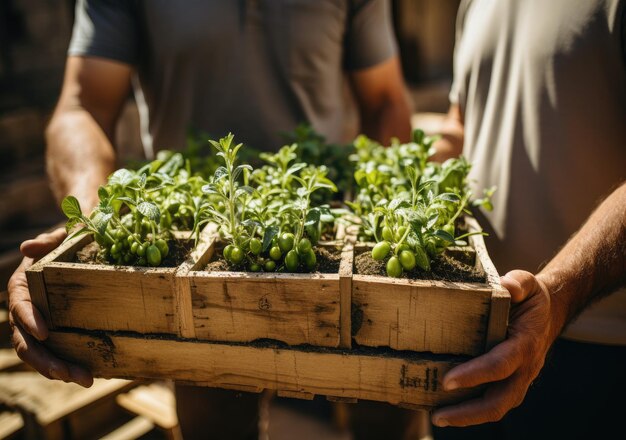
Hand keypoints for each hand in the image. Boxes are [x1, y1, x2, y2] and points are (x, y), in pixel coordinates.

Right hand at [8, 228, 92, 386]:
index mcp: (23, 288)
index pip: (21, 308)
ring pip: (41, 355)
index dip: (29, 321)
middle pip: (26, 342)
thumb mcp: (60, 237)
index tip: (45, 333)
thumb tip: (27, 247)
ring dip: (60, 370)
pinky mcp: (58, 334)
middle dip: (45, 360)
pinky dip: (70, 367)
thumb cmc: (69, 242)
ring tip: (85, 379)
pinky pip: (58, 354)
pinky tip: (90, 375)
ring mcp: (40, 326)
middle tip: (67, 373)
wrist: (84, 250)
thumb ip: (47, 240)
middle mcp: (28, 311)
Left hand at [431, 270, 553, 426]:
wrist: (548, 314)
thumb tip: (505, 286)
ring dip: (466, 417)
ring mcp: (518, 380)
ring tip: (437, 417)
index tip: (447, 380)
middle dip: (468, 412)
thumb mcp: (528, 284)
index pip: (500, 364)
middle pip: (498, 400)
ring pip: (496, 408)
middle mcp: (523, 368)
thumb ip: (518, 283)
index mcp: (524, 344)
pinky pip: (492, 403)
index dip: (475, 374)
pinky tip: (445, 409)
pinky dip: (470, 411)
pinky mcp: (510, 384)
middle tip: (437, 415)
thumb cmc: (531, 299)